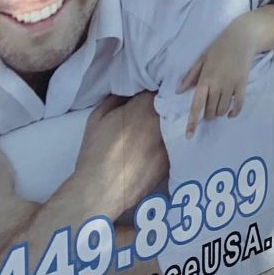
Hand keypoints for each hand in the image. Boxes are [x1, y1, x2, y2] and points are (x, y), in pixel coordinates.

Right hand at [71, 92, 169, 222]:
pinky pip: (177, 140)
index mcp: (145, 106)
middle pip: (172, 102)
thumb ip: (116, 98)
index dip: (155, 88)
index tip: (150, 93)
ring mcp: (172, 138)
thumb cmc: (96, 152)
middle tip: (155, 108)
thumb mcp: (97, 118)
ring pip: (177, 121)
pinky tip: (159, 144)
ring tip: (156, 126)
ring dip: (171, 119)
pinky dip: (172, 139)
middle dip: (166, 102)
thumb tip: (130, 91)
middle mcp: (164, 119)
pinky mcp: (175, 156)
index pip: (159, 85)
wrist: (103, 188)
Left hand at [180, 11, 262, 136]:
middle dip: (207, 115)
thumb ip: (190, 76)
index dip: (192, 122)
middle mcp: (217, 85)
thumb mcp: (201, 60)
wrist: (241, 39)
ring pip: (223, 109)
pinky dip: (234, 112)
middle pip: (210, 110)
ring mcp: (231, 85)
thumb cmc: (218, 48)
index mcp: (204, 80)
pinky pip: (239, 104)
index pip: (196, 105)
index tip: (189, 135)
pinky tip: (231, 114)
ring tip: (218, 108)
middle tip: (208, 111)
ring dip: (219, 113)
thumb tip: (179, 91)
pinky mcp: (242, 84)